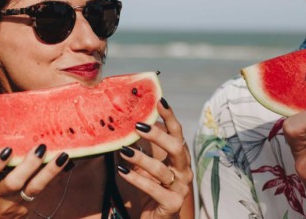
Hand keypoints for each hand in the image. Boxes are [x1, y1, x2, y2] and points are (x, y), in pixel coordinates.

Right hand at [0, 145, 69, 218]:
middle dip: (28, 166)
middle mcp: (0, 196)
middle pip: (13, 183)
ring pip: (34, 189)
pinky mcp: (31, 206)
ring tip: (62, 155)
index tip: (7, 149)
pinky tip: (66, 163)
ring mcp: (17, 203)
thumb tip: (11, 136)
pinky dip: (56, 176)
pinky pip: (46, 191)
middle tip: (40, 148)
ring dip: (49, 171)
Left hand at [118, 98, 193, 218]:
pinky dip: (136, 179)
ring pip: (162, 170)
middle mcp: (183, 170)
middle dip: (158, 135)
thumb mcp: (146, 165)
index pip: (177, 133)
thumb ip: (143, 147)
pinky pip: (153, 189)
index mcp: (179, 157)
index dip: (170, 116)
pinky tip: (122, 171)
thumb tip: (127, 123)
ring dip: (141, 158)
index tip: (159, 100)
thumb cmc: (152, 188)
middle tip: (138, 126)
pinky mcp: (173, 203)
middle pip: (176, 147)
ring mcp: (180, 188)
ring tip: (123, 150)